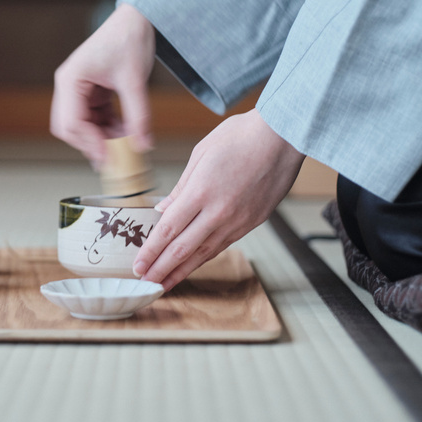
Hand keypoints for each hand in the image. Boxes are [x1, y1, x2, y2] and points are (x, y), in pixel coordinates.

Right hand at [50, 3, 154, 165]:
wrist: (137, 20)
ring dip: (102, 137)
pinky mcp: (91, 93)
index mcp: (70, 79)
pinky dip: (108, 128)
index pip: (71, 122)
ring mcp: (78, 90)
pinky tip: (127, 130)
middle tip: (114, 157)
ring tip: (127, 141)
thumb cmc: (130, 39)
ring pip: (82, 126)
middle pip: (70, 128)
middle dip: (91, 143)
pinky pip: (94, 119)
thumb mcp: (135, 81)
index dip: (89, 143)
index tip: (109, 157)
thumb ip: (138, 116)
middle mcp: (68, 86)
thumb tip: (142, 146)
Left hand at [134, 109, 304, 289]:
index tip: (138, 266)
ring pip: (204, 253)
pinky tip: (193, 265)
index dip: (151, 252)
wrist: (283, 137)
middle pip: (182, 249)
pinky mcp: (252, 223)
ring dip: (182, 271)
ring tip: (164, 284)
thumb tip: (164, 210)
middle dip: (161, 270)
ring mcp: (237, 220)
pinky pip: (222, 245)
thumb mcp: (201, 153)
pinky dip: (204, 259)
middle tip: (144, 284)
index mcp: (201, 191)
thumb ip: (181, 187)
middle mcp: (218, 212)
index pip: (168, 230)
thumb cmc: (241, 136)